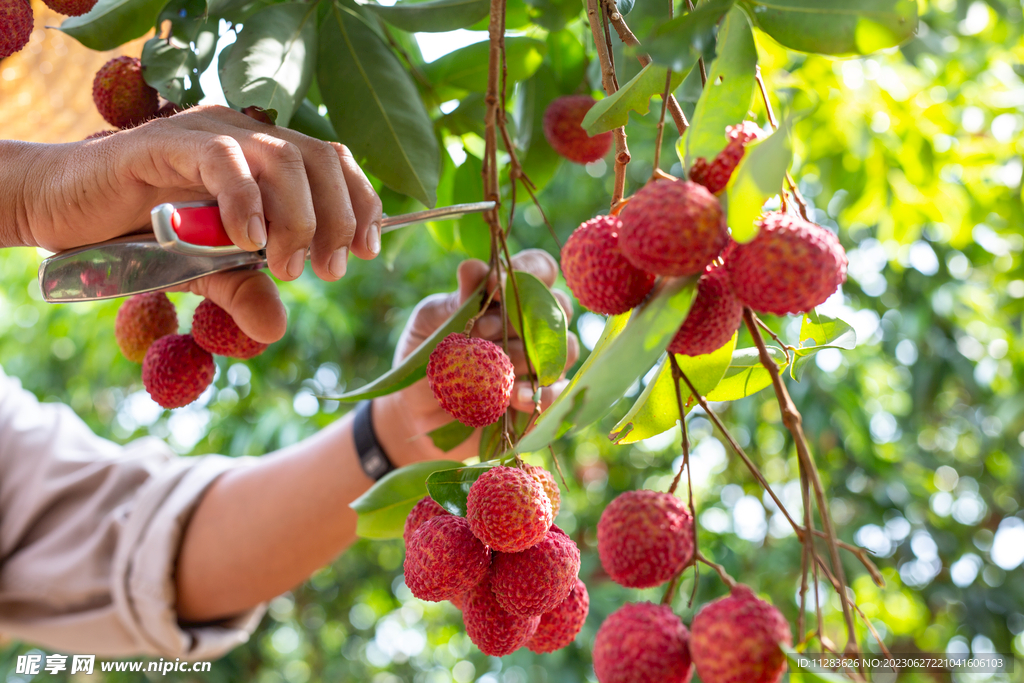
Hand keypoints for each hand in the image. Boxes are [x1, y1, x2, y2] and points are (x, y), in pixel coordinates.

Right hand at [20, 105, 382, 342]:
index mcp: (261, 157)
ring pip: (280, 157)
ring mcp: (205, 134)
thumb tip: (276, 329)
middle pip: (318, 159)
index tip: (367, 251)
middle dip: (338, 217)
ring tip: (288, 265)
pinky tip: (248, 241)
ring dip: (298, 216)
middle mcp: (241, 135)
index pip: (331, 162)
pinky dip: (245, 201)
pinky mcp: (164, 144)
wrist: (60, 210)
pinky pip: (221, 160)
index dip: (361, 202)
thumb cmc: (135, 236)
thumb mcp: (200, 274)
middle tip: (330, 270)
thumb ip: (240, 291)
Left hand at [373, 249, 579, 464]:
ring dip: (529, 357)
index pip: (540, 268)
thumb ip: (455, 300)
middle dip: (522, 318)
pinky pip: (561, 391)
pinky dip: (543, 394)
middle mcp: (533, 324)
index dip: (528, 272)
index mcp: (509, 295)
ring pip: (565, 348)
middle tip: (482, 333)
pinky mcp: (543, 397)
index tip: (495, 286)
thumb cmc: (427, 356)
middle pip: (559, 306)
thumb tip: (473, 268)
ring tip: (495, 370)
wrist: (418, 411)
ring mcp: (543, 361)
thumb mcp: (430, 323)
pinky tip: (516, 398)